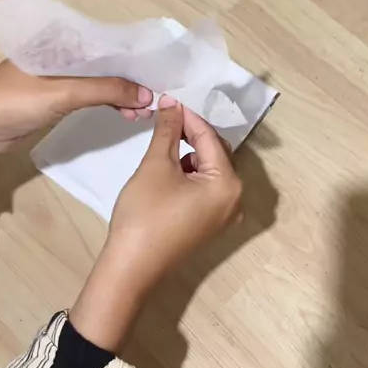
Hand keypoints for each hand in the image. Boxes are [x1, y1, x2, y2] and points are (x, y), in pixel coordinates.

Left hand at [0, 59, 152, 151]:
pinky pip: (91, 96)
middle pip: (108, 64)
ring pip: (102, 82)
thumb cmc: (13, 101)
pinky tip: (125, 113)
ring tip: (143, 112)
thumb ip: (105, 90)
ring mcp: (60, 78)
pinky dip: (109, 103)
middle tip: (155, 98)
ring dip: (123, 95)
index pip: (108, 45)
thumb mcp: (63, 93)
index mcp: (63, 42)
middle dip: (132, 80)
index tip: (159, 73)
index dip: (134, 59)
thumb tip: (146, 94)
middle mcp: (64, 55)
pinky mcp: (57, 98)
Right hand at [70, 95, 241, 351]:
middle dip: (192, 134)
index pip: (210, 138)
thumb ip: (168, 131)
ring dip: (191, 153)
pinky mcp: (211, 225)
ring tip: (166, 140)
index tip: (170, 100)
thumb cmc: (144, 213)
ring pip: (211, 171)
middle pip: (216, 154)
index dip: (189, 117)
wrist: (131, 267)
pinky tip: (171, 167)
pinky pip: (207, 189)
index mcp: (228, 183)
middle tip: (167, 116)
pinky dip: (192, 174)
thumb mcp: (156, 165)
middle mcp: (236, 199)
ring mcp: (225, 215)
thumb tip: (172, 103)